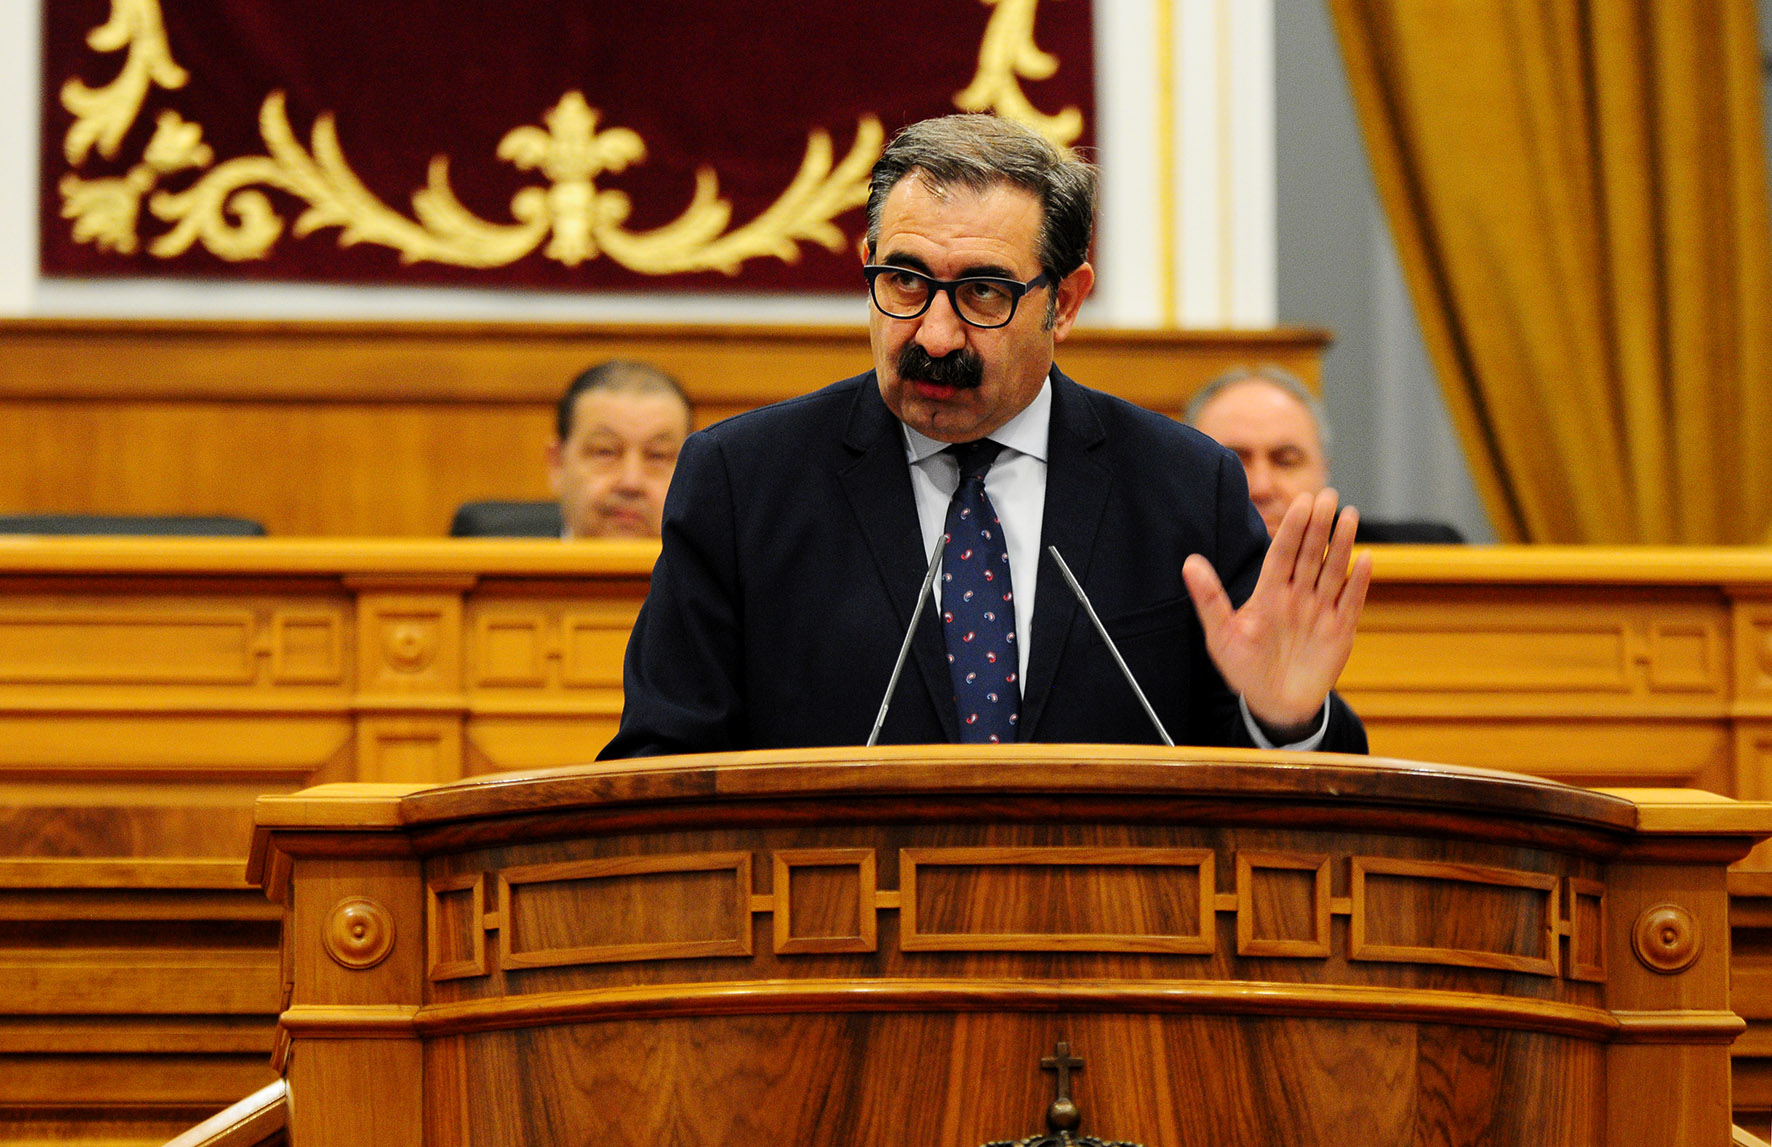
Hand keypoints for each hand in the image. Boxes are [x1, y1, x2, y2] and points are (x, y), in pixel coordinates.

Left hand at [1181, 489, 1371, 738]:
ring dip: (1341, 544)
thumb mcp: (1221, 634)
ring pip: (1333, 571)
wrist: (1274, 704)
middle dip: (1319, 525)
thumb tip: (1189, 562)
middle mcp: (1297, 595)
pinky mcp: (1340, 630)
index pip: (1282, 553)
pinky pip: (1352, 601)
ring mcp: (1320, 610)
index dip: (1292, 528)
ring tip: (1348, 514)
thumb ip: (1209, 598)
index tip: (1300, 501)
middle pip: (1310, 554)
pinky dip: (1360, 582)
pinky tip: (1366, 559)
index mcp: (1269, 592)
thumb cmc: (1244, 668)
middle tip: (1327, 494)